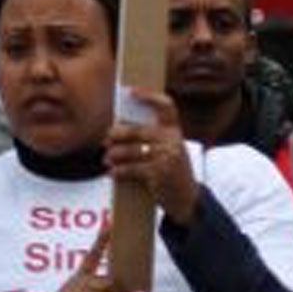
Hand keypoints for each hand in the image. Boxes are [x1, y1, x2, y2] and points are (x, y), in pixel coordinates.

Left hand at [106, 88, 198, 225]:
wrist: (187, 199)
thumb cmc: (170, 170)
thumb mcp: (167, 149)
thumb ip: (149, 137)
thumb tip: (114, 129)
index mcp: (175, 130)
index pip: (166, 106)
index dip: (150, 96)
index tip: (131, 91)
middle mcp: (173, 140)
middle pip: (136, 130)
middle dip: (116, 135)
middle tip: (105, 142)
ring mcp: (167, 156)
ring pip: (130, 150)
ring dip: (114, 155)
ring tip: (107, 159)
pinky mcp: (160, 173)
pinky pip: (131, 168)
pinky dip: (119, 171)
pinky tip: (113, 173)